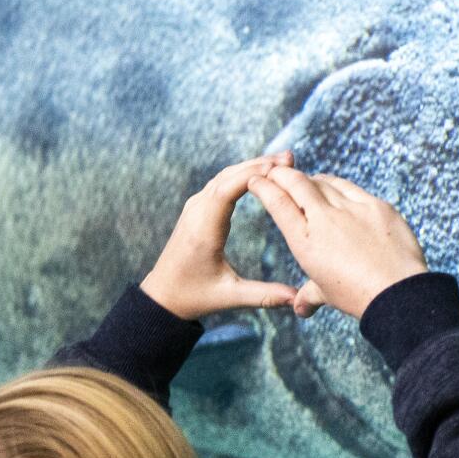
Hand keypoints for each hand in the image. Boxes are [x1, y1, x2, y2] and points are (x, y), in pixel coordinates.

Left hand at [139, 153, 302, 319]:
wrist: (163, 294)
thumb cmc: (194, 296)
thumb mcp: (229, 296)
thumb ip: (264, 296)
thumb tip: (296, 299)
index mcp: (203, 230)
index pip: (226, 190)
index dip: (252, 175)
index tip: (279, 168)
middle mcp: (196, 213)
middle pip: (228, 177)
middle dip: (258, 164)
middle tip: (290, 158)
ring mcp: (194, 207)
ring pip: (224, 176)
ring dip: (251, 166)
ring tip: (282, 162)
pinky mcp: (197, 208)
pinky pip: (220, 183)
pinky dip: (241, 174)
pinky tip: (261, 173)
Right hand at [245, 166, 427, 319]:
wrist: (398, 293)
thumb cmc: (358, 296)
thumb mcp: (327, 294)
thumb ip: (309, 296)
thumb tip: (300, 309)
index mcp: (305, 240)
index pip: (277, 202)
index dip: (263, 186)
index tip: (255, 180)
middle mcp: (325, 219)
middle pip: (296, 183)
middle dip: (280, 173)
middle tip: (273, 169)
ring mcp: (352, 208)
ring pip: (324, 182)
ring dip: (310, 178)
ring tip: (305, 179)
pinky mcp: (376, 205)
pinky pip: (351, 188)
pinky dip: (337, 184)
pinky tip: (334, 185)